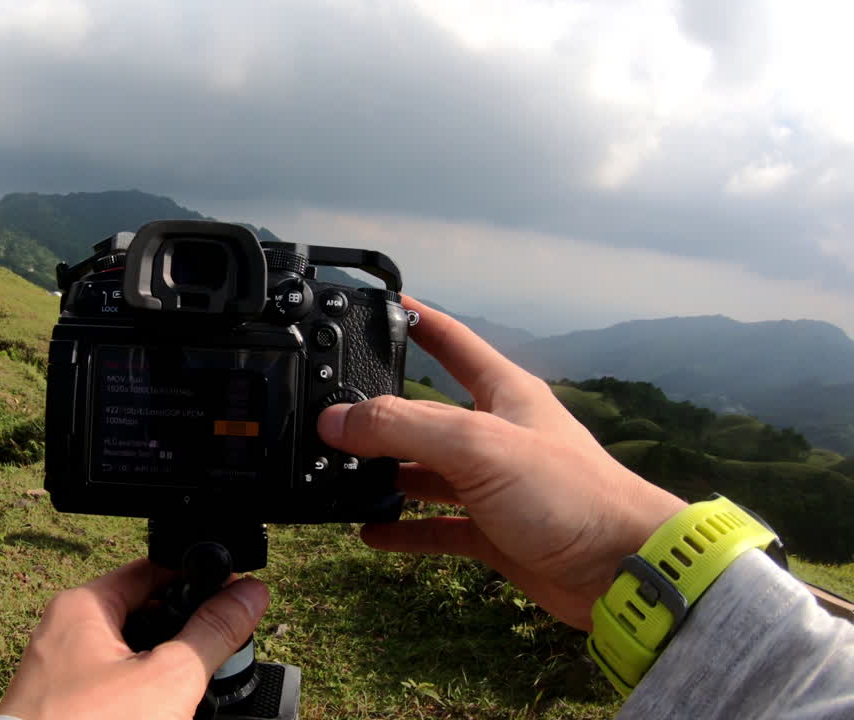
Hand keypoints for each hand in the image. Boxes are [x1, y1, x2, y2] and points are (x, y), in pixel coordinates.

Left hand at [0, 559, 269, 719]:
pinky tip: (165, 709)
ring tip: (194, 686)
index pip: (153, 570)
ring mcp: (62, 673)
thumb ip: (213, 632)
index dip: (197, 579)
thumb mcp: (169, 678)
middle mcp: (65, 632)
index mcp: (83, 607)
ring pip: (131, 652)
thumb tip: (251, 593)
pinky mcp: (66, 706)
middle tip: (220, 648)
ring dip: (166, 665)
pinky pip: (114, 684)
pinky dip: (143, 691)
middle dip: (184, 629)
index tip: (234, 594)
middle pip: (143, 612)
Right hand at [318, 297, 685, 629]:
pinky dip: (403, 528)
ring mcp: (495, 485)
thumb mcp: (478, 445)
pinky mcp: (495, 532)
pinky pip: (436, 526)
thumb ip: (403, 427)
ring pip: (427, 472)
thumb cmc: (570, 494)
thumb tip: (335, 421)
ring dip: (386, 475)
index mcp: (503, 393)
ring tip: (339, 475)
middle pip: (426, 414)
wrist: (625, 571)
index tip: (381, 305)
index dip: (418, 320)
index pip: (452, 341)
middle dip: (382, 414)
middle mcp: (496, 434)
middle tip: (332, 414)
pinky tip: (370, 531)